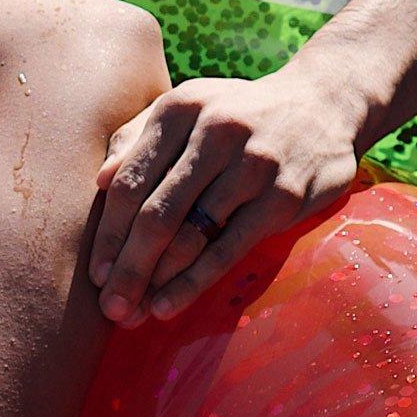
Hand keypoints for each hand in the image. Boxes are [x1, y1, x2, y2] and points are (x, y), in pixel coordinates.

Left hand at [89, 68, 369, 324]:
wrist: (323, 103)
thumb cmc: (238, 114)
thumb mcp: (188, 110)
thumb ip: (140, 140)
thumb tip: (100, 181)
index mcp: (179, 109)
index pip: (131, 181)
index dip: (108, 232)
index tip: (93, 273)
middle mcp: (214, 131)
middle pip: (157, 213)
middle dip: (128, 267)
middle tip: (109, 307)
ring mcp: (252, 164)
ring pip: (191, 235)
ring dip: (157, 281)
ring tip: (134, 313)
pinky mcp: (283, 196)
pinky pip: (228, 248)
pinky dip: (194, 282)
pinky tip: (169, 304)